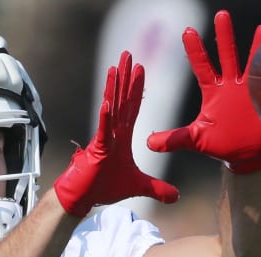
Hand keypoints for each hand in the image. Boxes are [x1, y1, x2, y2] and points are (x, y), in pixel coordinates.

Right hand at [54, 51, 178, 216]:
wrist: (83, 199)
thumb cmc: (104, 188)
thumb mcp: (138, 187)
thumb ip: (157, 188)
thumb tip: (176, 197)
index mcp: (121, 137)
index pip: (132, 107)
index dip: (137, 88)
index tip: (141, 68)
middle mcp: (112, 133)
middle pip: (121, 100)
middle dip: (125, 77)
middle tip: (128, 55)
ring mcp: (104, 139)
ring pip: (111, 108)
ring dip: (114, 87)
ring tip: (115, 67)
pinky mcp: (97, 150)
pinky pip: (102, 131)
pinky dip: (105, 118)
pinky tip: (107, 103)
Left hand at [147, 10, 260, 173]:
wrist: (244, 155)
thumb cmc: (220, 144)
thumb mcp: (194, 141)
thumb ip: (173, 139)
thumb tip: (148, 143)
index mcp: (212, 92)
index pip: (202, 66)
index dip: (195, 50)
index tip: (187, 31)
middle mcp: (230, 86)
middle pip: (226, 55)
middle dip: (224, 36)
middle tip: (221, 14)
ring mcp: (249, 90)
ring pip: (252, 63)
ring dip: (256, 46)